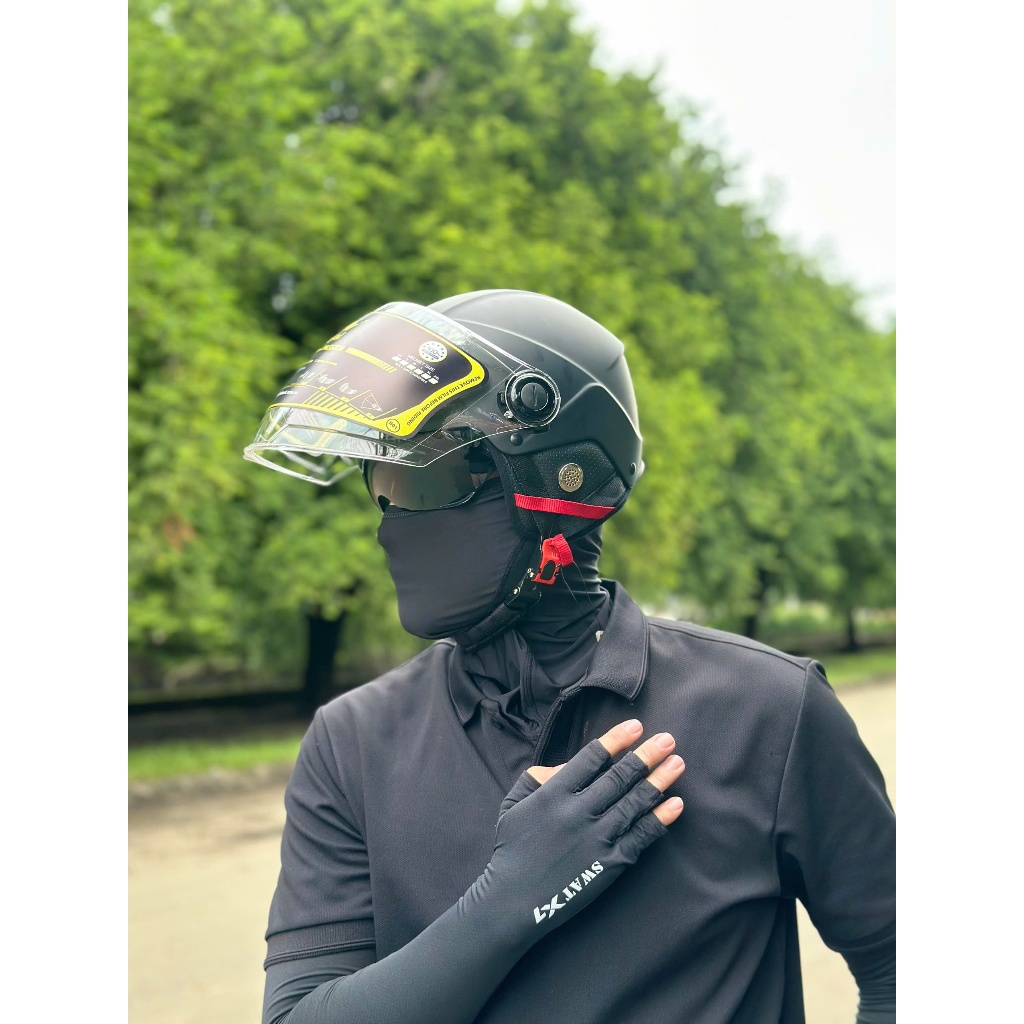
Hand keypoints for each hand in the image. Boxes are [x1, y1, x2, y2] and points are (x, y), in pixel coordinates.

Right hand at [467, 720, 684, 947]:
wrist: (514, 901)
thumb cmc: (512, 850)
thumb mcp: (513, 805)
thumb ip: (537, 777)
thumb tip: (566, 765)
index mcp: (553, 794)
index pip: (592, 758)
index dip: (616, 739)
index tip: (635, 726)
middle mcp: (578, 812)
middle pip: (620, 776)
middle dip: (647, 754)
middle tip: (668, 739)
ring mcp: (596, 838)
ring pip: (635, 802)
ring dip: (660, 780)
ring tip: (678, 763)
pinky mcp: (610, 863)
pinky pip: (641, 836)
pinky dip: (660, 819)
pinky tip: (676, 803)